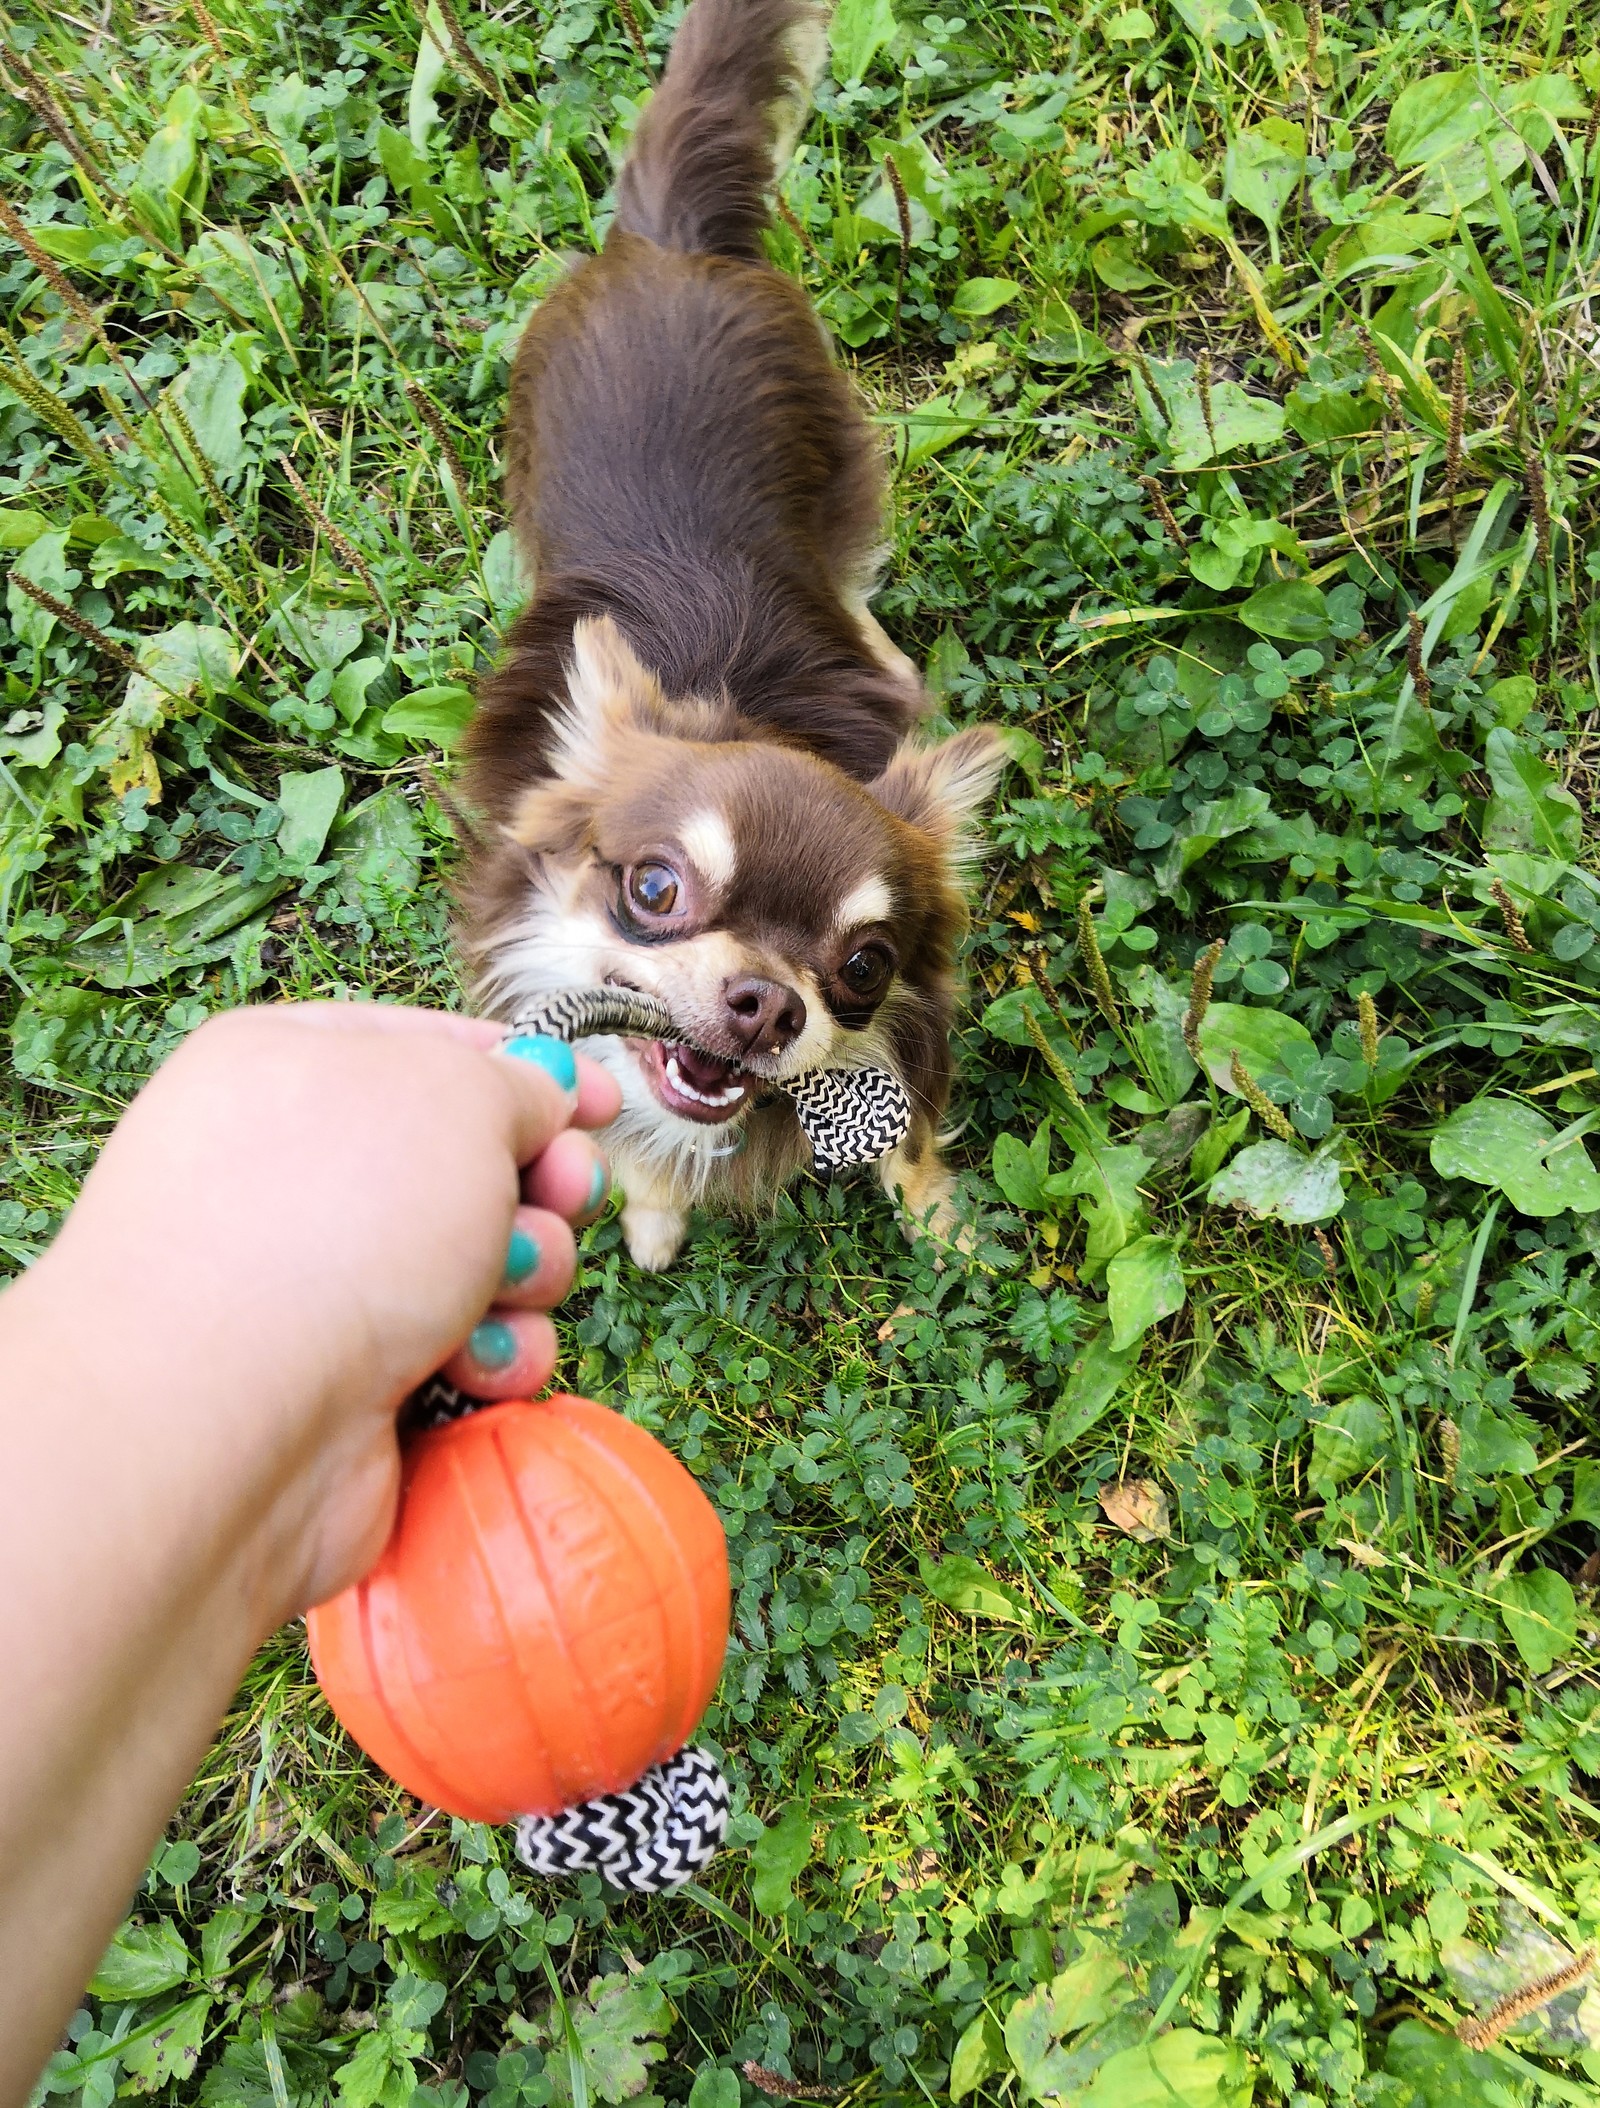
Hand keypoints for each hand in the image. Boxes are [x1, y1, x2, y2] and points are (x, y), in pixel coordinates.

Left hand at [18, 1002, 620, 1619]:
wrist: (224, 1420)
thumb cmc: (332, 1220)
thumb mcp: (456, 1097)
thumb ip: (517, 1082)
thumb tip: (541, 1096)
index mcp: (290, 1064)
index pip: (431, 1044)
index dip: (531, 1070)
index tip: (607, 1103)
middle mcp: (298, 1170)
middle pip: (474, 1159)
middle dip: (541, 1184)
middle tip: (563, 1197)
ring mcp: (321, 1281)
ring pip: (488, 1261)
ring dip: (525, 1277)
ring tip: (494, 1297)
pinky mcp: (353, 1382)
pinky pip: (468, 1349)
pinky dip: (491, 1358)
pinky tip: (468, 1369)